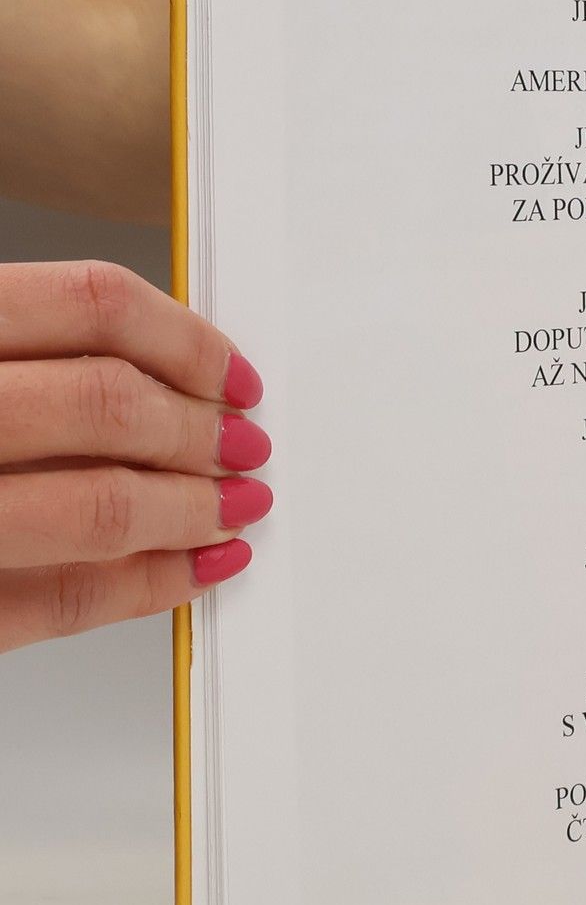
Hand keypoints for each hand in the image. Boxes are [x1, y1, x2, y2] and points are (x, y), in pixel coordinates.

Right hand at [0, 261, 271, 652]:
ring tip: (231, 507)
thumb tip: (159, 370)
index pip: (91, 303)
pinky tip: (190, 570)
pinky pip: (62, 601)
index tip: (231, 374)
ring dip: (191, 510)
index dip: (185, 339)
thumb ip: (23, 353)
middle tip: (243, 447)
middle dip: (200, 433)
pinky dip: (147, 587)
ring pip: (97, 507)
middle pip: (108, 405)